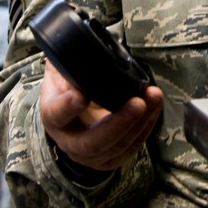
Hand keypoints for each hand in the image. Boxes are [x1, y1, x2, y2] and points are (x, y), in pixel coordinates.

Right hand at [40, 60, 163, 171]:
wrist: (71, 107)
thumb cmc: (68, 83)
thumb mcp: (62, 68)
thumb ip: (70, 60)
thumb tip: (88, 49)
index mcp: (52, 115)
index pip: (56, 114)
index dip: (68, 107)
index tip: (82, 96)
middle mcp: (68, 140)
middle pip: (91, 143)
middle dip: (119, 123)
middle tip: (138, 102)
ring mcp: (89, 154)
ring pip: (115, 147)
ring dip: (140, 122)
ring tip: (154, 96)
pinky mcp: (109, 158)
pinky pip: (130, 149)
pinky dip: (146, 127)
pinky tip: (154, 107)